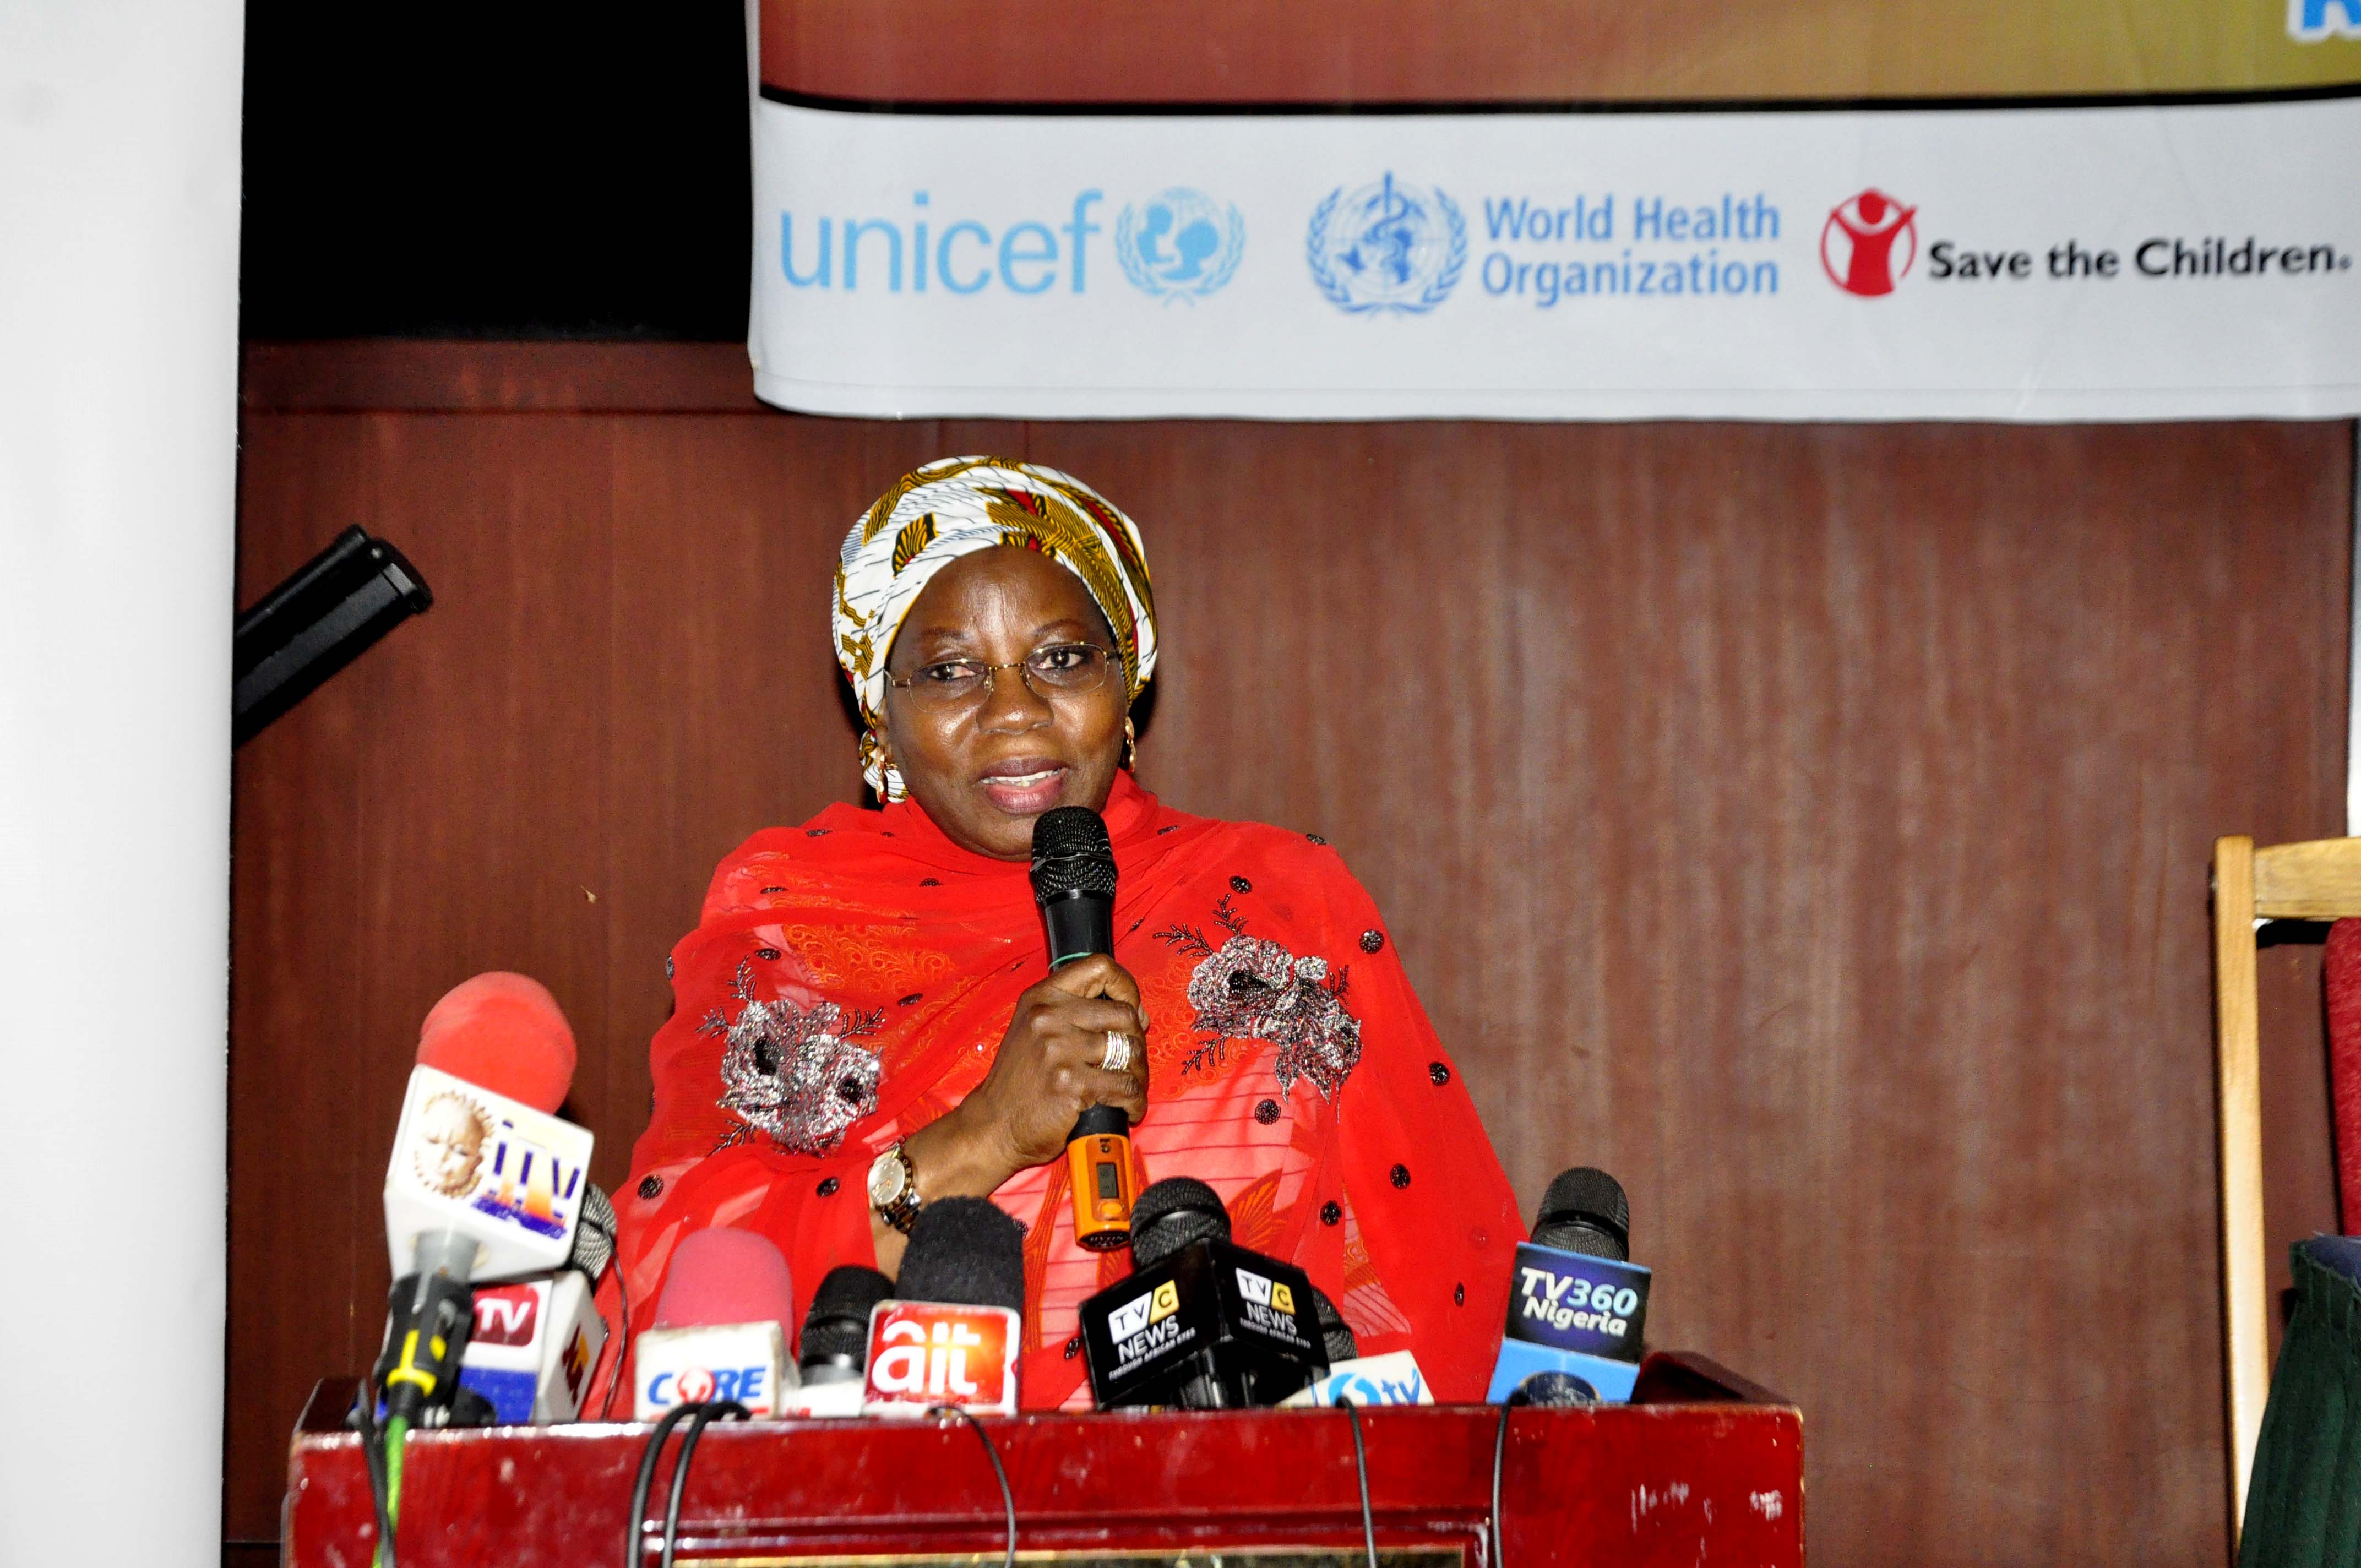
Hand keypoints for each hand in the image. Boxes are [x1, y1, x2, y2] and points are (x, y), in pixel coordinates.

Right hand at [905, 955, 1149, 1199]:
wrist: (993, 1125)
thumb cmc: (1019, 1082)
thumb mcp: (1035, 1030)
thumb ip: (1077, 1013)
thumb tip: (1137, 1014)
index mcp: (1042, 997)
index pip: (1099, 967)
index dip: (1126, 987)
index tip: (1133, 1011)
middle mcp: (1049, 1017)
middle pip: (1124, 1014)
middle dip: (1137, 1042)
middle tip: (1131, 1064)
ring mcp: (1059, 1050)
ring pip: (1130, 1051)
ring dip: (1138, 1075)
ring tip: (1130, 1089)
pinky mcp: (1071, 1084)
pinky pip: (1125, 1086)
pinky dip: (1134, 1101)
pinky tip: (1127, 1109)